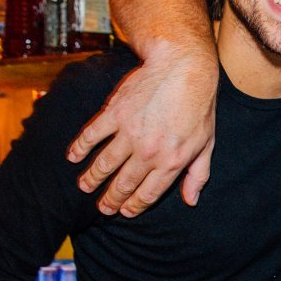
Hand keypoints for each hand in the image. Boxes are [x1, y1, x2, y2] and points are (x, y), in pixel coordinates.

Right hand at [67, 46, 217, 216]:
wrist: (182, 68)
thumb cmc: (199, 106)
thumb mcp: (206, 144)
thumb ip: (197, 174)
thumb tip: (191, 201)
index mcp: (172, 161)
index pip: (148, 193)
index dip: (134, 205)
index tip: (125, 212)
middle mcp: (149, 151)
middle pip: (124, 183)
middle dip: (111, 199)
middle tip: (102, 208)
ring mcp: (129, 133)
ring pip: (104, 164)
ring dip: (92, 178)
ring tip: (84, 187)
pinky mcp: (115, 113)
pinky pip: (92, 135)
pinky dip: (79, 148)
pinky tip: (73, 157)